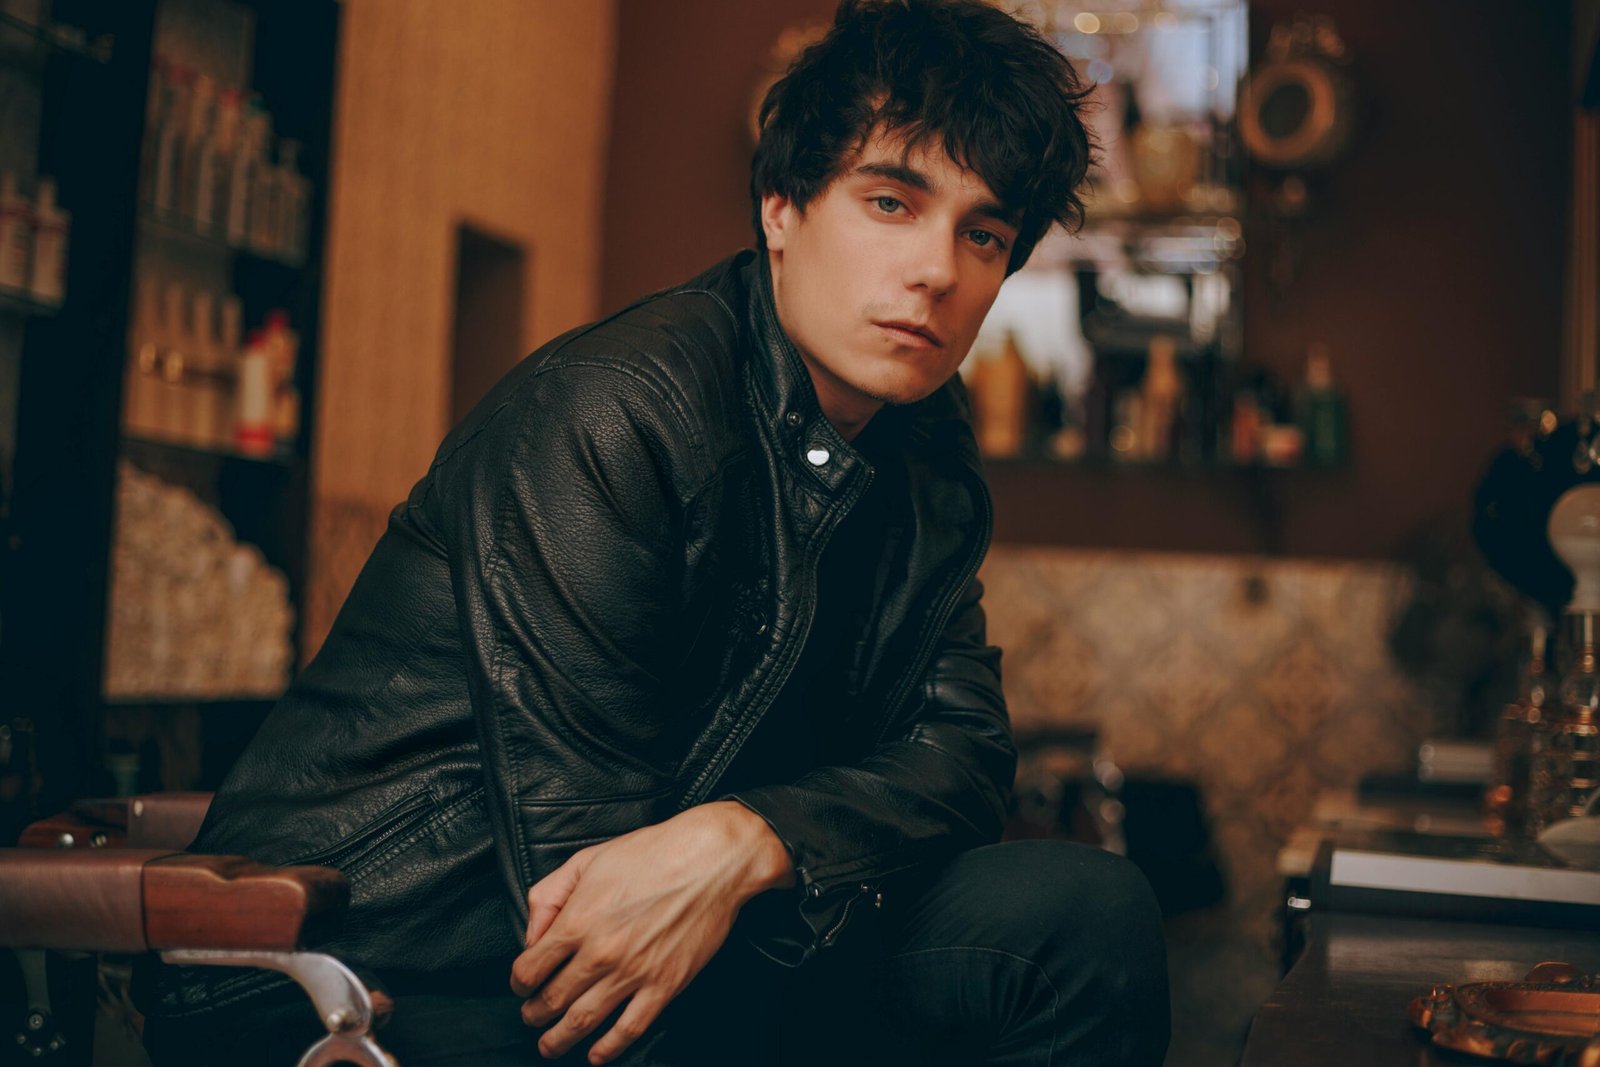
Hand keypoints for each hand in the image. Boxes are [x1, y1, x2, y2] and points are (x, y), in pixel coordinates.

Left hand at [509, 801, 793, 1063]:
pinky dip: (608, 1048)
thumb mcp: (587, 860)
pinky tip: (596, 1054)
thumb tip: (531, 933)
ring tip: (550, 1045)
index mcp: (578, 920)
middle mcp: (600, 952)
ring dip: (560, 1039)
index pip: (530, 968)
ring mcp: (633, 973)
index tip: (521, 985)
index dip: (518, 982)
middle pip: (552, 1000)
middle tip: (531, 1017)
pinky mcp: (664, 985)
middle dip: (534, 1014)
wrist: (709, 860)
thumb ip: (549, 895)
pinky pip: (630, 1028)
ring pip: (583, 1020)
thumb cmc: (652, 853)